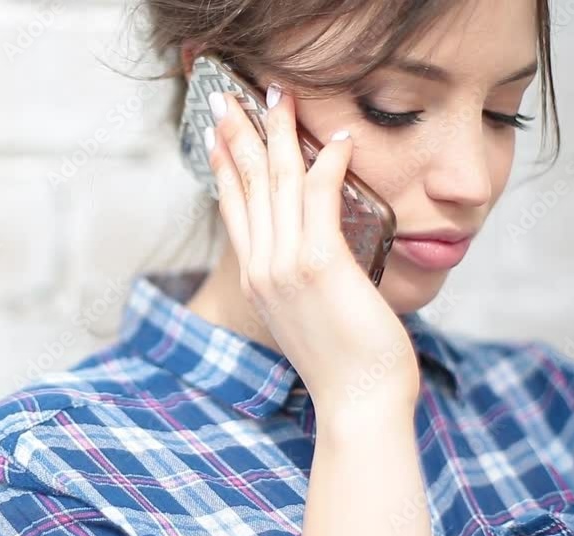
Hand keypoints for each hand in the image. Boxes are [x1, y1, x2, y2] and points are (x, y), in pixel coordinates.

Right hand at [205, 85, 419, 417]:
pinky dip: (328, 162)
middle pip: (245, 185)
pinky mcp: (320, 265)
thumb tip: (314, 259)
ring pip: (278, 182)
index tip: (217, 131)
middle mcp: (262, 267)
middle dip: (239, 134)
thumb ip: (301, 282)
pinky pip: (320, 197)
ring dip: (280, 133)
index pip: (234, 209)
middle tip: (230, 94)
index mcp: (256, 279)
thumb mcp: (309, 317)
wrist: (356, 404)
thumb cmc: (345, 365)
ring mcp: (286, 265)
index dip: (224, 165)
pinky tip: (337, 137)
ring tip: (282, 96)